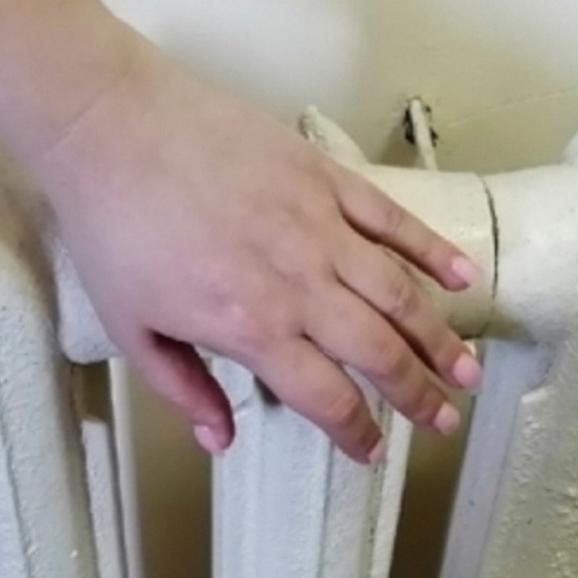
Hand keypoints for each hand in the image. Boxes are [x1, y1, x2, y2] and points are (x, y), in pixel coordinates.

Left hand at [38, 35, 482, 462]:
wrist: (110, 125)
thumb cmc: (113, 229)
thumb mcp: (131, 328)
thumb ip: (182, 388)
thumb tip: (220, 440)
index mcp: (254, 328)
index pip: (327, 397)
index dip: (357, 433)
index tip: (374, 453)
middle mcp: (301, 284)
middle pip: (379, 352)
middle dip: (418, 394)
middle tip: (445, 421)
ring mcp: (321, 227)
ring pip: (399, 294)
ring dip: (440, 337)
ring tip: (468, 371)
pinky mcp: (324, 177)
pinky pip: (392, 220)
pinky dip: (431, 250)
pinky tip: (463, 277)